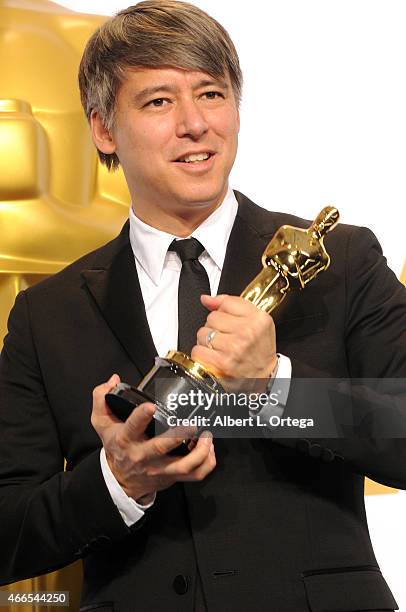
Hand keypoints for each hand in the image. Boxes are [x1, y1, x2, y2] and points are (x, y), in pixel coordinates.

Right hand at [91, 375, 215, 501]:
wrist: (120, 480)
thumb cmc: (116, 447)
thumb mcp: (101, 423)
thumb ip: (102, 398)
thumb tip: (113, 379)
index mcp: (126, 439)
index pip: (132, 427)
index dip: (141, 417)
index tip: (150, 406)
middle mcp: (143, 455)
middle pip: (161, 448)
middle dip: (178, 436)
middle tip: (192, 424)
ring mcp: (159, 469)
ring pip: (183, 466)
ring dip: (199, 452)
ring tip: (207, 436)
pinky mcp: (172, 477)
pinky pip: (194, 475)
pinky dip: (206, 463)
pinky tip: (209, 449)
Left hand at [191, 294, 277, 392]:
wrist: (264, 377)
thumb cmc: (259, 350)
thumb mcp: (256, 321)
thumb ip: (231, 304)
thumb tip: (207, 299)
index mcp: (258, 320)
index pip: (226, 303)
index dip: (224, 312)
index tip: (229, 321)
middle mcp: (247, 333)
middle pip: (212, 317)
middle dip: (215, 327)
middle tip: (227, 337)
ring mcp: (234, 348)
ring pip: (202, 333)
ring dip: (207, 341)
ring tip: (220, 348)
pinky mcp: (221, 363)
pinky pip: (198, 350)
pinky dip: (202, 354)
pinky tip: (214, 357)